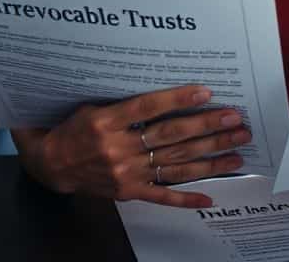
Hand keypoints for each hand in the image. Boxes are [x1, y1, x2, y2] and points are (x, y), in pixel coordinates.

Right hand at [11, 85, 249, 207]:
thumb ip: (124, 103)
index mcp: (106, 122)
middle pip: (170, 137)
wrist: (51, 164)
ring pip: (175, 165)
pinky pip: (161, 196)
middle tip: (235, 120)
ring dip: (209, 158)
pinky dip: (186, 198)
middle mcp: (118, 149)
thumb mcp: (92, 106)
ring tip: (237, 150)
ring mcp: (125, 173)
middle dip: (206, 127)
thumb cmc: (74, 128)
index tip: (206, 91)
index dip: (178, 99)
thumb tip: (163, 90)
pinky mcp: (129, 192)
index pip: (147, 108)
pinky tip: (210, 197)